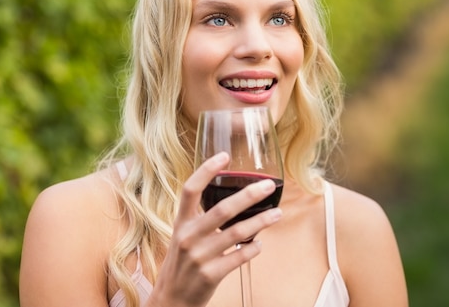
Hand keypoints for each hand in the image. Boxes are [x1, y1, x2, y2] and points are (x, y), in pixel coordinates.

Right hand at [147, 152, 281, 306]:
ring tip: (277, 214)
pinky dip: (253, 249)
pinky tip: (260, 244)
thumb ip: (200, 219)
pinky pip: (239, 257)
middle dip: (249, 195)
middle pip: (222, 209)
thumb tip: (233, 199)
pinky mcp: (211, 275)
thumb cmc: (182, 264)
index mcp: (181, 223)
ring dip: (261, 221)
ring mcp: (199, 256)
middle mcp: (188, 236)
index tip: (225, 156)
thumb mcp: (183, 236)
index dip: (206, 171)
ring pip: (237, 233)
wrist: (171, 300)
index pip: (190, 190)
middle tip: (268, 185)